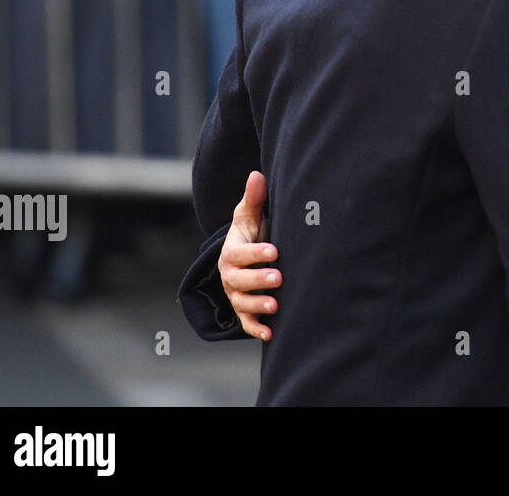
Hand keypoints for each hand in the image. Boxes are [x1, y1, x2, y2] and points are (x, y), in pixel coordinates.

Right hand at [218, 171, 281, 341]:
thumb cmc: (250, 234)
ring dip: (257, 306)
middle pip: (239, 280)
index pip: (241, 253)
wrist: (244, 258)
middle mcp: (230, 275)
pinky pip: (245, 323)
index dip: (256, 253)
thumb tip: (257, 174)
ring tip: (275, 305)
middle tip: (278, 277)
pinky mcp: (243, 310)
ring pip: (242, 303)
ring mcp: (236, 294)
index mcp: (232, 252)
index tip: (274, 250)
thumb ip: (253, 198)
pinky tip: (270, 334)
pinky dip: (255, 329)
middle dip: (258, 279)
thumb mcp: (248, 216)